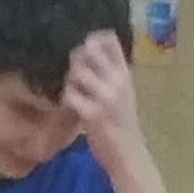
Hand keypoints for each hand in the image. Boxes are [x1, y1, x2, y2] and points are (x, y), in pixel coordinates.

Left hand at [62, 29, 146, 161]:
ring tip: (73, 92)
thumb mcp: (123, 92)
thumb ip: (111, 72)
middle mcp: (117, 81)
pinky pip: (70, 95)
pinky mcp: (92, 114)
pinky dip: (66, 99)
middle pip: (89, 50)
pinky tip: (70, 107)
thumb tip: (91, 49)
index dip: (93, 39)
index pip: (110, 40)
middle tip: (75, 74)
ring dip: (69, 80)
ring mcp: (105, 97)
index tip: (86, 49)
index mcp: (125, 74)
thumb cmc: (122, 123)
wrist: (128, 153)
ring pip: (77, 71)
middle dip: (76, 59)